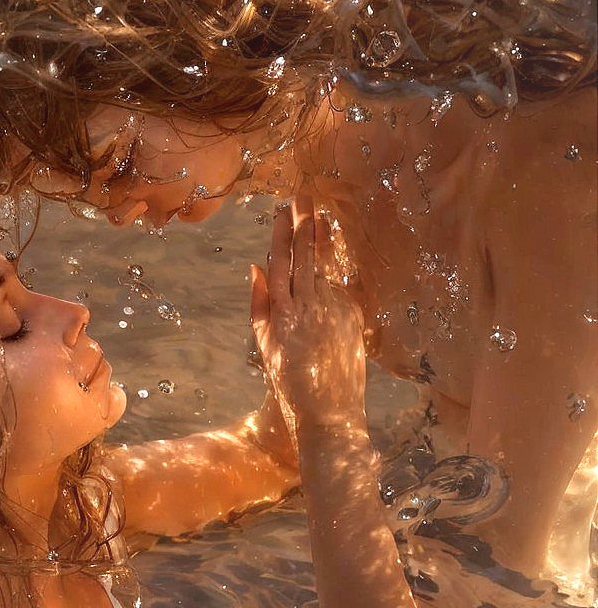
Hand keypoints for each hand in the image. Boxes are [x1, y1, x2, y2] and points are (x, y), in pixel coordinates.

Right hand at [250, 197, 366, 430]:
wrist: (329, 412)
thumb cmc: (289, 382)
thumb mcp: (264, 344)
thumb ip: (259, 304)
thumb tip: (256, 267)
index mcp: (282, 313)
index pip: (280, 263)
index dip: (280, 234)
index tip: (281, 211)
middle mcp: (308, 306)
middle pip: (305, 255)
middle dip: (303, 223)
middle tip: (304, 196)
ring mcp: (333, 310)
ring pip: (325, 263)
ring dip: (323, 235)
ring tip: (321, 212)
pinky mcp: (352, 317)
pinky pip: (341, 282)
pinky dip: (337, 261)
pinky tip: (335, 244)